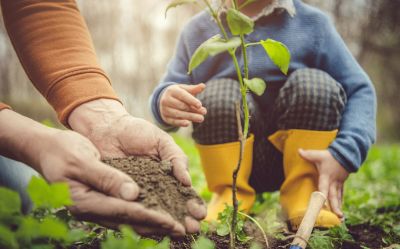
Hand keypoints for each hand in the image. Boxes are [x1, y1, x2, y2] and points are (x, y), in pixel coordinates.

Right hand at [0, 109, 184, 235]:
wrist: (47, 150)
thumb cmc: (62, 151)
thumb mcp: (82, 160)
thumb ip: (107, 177)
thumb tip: (133, 195)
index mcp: (84, 202)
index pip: (124, 212)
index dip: (150, 217)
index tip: (173, 222)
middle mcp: (91, 209)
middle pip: (130, 221)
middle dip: (157, 226)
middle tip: (182, 231)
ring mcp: (95, 207)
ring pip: (129, 219)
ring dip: (153, 224)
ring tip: (175, 228)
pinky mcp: (100, 201)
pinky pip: (125, 212)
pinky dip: (143, 214)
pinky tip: (157, 216)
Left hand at [68, 99, 205, 233]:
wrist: (107, 128)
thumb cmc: (136, 132)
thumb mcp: (161, 141)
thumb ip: (176, 158)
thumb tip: (187, 182)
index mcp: (168, 175)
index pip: (183, 194)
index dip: (192, 204)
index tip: (200, 213)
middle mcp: (154, 188)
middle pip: (171, 208)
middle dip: (183, 219)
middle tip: (191, 228)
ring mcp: (137, 194)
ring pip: (153, 213)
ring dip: (165, 223)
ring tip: (176, 232)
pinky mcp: (119, 197)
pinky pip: (131, 209)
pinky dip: (140, 219)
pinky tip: (150, 226)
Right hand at [160, 83, 206, 126]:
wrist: (165, 100)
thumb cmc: (178, 94)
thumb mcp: (185, 89)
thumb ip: (194, 89)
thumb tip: (203, 86)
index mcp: (172, 90)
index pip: (182, 95)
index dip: (191, 100)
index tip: (200, 105)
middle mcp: (166, 100)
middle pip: (181, 106)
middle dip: (193, 109)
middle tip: (204, 112)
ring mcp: (165, 109)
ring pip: (178, 114)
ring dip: (190, 117)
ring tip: (201, 118)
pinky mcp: (165, 118)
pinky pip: (173, 121)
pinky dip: (180, 123)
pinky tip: (188, 123)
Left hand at [299, 149, 348, 217]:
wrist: (346, 154)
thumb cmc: (330, 156)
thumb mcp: (319, 154)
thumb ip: (308, 154)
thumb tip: (298, 150)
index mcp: (326, 176)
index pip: (324, 186)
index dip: (323, 195)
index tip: (323, 204)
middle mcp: (333, 181)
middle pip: (333, 195)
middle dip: (335, 206)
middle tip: (337, 216)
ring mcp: (338, 183)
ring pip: (338, 197)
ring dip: (339, 207)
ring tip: (340, 218)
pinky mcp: (341, 184)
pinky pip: (341, 194)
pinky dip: (340, 202)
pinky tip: (340, 211)